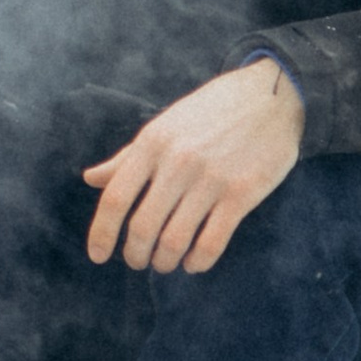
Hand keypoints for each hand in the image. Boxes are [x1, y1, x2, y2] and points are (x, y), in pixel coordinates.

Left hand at [83, 61, 302, 274]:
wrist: (270, 97)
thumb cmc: (210, 112)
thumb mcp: (163, 125)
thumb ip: (128, 157)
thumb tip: (90, 179)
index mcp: (152, 143)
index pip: (116, 198)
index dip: (102, 233)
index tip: (97, 256)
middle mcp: (177, 162)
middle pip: (142, 226)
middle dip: (135, 254)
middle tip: (137, 262)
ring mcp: (211, 179)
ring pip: (174, 240)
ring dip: (164, 262)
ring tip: (164, 264)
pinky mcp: (242, 194)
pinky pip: (212, 242)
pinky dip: (197, 261)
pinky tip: (193, 263)